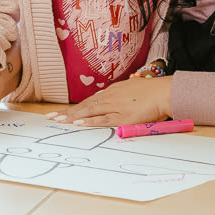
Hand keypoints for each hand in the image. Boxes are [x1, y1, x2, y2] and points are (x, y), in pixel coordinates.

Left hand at [51, 76, 173, 126]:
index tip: (60, 113)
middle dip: (66, 113)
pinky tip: (78, 124)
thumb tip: (108, 99)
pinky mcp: (123, 116)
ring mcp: (115, 107)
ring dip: (72, 117)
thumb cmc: (152, 92)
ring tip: (57, 121)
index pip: (88, 102)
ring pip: (89, 112)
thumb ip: (119, 95)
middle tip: (50, 117)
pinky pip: (103, 120)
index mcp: (112, 92)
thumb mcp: (132, 90)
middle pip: (84, 106)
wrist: (165, 92)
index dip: (73, 109)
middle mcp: (110, 98)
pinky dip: (90, 122)